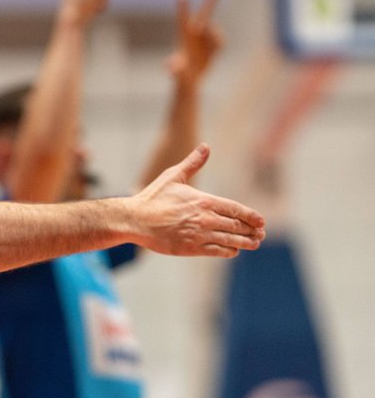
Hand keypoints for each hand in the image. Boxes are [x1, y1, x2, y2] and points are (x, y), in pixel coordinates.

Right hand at [129, 144, 264, 257]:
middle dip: (251, 230)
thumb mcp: (173, 176)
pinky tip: (233, 251)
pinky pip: (216, 251)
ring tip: (253, 244)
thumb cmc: (153, 198)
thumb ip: (192, 163)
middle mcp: (205, 218)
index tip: (261, 221)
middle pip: (236, 226)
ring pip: (230, 240)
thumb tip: (205, 146)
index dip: (251, 216)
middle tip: (260, 234)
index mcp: (204, 201)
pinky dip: (228, 251)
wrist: (135, 220)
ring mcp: (199, 234)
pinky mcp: (191, 248)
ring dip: (245, 242)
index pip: (236, 209)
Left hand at [167, 0, 222, 86]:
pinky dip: (217, 47)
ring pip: (214, 31)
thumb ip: (175, 68)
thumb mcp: (177, 74)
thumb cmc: (180, 77)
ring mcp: (204, 38)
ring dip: (212, 38)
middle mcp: (194, 34)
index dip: (183, 7)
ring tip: (207, 49)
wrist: (190, 81)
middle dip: (209, 3)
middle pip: (203, 15)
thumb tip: (170, 65)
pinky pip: (221, 41)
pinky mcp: (213, 44)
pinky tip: (212, 54)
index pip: (183, 19)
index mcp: (183, 37)